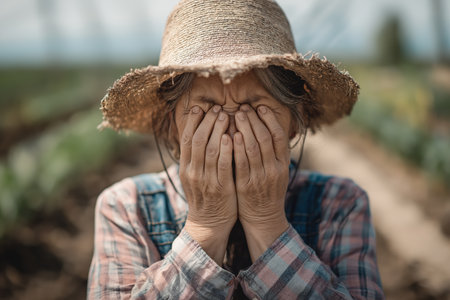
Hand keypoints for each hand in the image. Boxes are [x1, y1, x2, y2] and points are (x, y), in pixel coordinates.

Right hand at [179, 105, 236, 264]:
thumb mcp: (194, 176)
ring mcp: (206, 180)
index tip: (200, 108)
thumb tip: (198, 134)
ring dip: (217, 130)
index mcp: (186, 167)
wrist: (208, 223)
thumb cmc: (205, 196)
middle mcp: (193, 172)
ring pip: (210, 150)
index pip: (186, 139)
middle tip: (216, 108)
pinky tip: (231, 137)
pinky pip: (223, 166)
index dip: (193, 122)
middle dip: (207, 122)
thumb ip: (195, 157)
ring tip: (225, 115)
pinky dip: (226, 150)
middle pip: (197, 140)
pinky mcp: (221, 188)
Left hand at [233, 104, 289, 260]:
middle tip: (242, 108)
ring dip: (244, 129)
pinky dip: (237, 148)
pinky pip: (241, 163)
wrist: (264, 218)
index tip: (259, 108)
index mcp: (283, 164)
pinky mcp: (246, 186)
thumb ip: (274, 152)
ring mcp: (260, 177)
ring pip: (252, 148)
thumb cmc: (268, 191)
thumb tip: (269, 127)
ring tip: (234, 115)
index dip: (269, 120)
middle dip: (253, 121)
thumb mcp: (277, 171)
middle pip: (264, 138)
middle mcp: (273, 169)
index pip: (279, 136)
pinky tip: (231, 135)